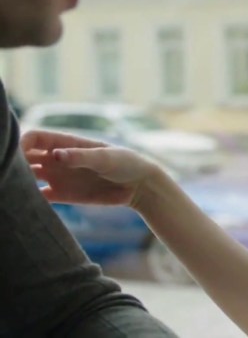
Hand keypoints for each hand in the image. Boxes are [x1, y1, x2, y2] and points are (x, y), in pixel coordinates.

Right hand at [21, 130, 168, 208]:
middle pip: (25, 157)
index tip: (16, 155)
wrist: (139, 185)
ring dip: (18, 182)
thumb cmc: (125, 163)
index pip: (34, 138)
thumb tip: (54, 155)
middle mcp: (57, 159)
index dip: (21, 143)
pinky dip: (29, 200)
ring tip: (11, 190)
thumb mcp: (105, 157)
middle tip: (8, 175)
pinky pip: (39, 197)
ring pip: (28, 177)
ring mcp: (59, 176)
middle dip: (13, 163)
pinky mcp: (63, 195)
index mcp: (66, 143)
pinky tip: (24, 205)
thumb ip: (80, 156)